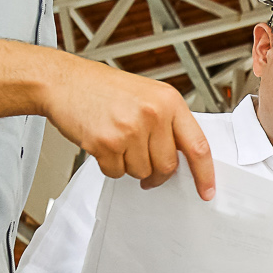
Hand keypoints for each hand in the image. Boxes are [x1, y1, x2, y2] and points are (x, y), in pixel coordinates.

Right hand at [43, 58, 214, 197]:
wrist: (65, 81)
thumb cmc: (104, 88)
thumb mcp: (149, 95)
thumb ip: (169, 122)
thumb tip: (184, 156)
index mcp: (169, 101)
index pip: (197, 145)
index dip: (205, 173)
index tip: (207, 191)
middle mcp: (153, 114)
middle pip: (167, 166)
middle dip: (157, 172)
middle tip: (144, 163)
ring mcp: (129, 129)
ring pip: (142, 172)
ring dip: (130, 165)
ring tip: (118, 140)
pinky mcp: (106, 143)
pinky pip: (116, 172)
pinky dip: (110, 165)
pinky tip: (104, 143)